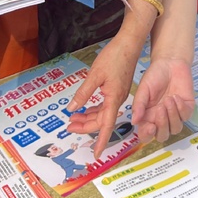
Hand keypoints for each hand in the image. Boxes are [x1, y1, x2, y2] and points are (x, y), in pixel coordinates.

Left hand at [66, 34, 140, 157]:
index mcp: (114, 99)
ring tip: (73, 117)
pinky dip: (94, 109)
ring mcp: (118, 95)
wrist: (129, 43)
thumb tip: (72, 109)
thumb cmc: (114, 56)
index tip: (95, 154)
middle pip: (102, 121)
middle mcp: (118, 100)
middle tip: (69, 126)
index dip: (101, 141)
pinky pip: (105, 105)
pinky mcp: (117, 89)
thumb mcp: (94, 75)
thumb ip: (83, 93)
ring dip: (88, 117)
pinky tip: (85, 107)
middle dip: (85, 126)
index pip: (106, 126)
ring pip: (103, 113)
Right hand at [132, 56, 194, 144]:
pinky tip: (176, 97)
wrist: (170, 63)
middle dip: (162, 125)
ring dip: (172, 116)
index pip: (146, 134)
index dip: (147, 135)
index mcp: (148, 117)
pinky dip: (181, 108)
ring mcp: (175, 115)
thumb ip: (138, 105)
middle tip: (160, 108)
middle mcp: (161, 119)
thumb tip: (134, 121)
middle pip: (162, 135)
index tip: (150, 127)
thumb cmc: (154, 76)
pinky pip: (186, 116)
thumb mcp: (143, 89)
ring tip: (169, 99)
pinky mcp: (187, 109)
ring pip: (175, 129)